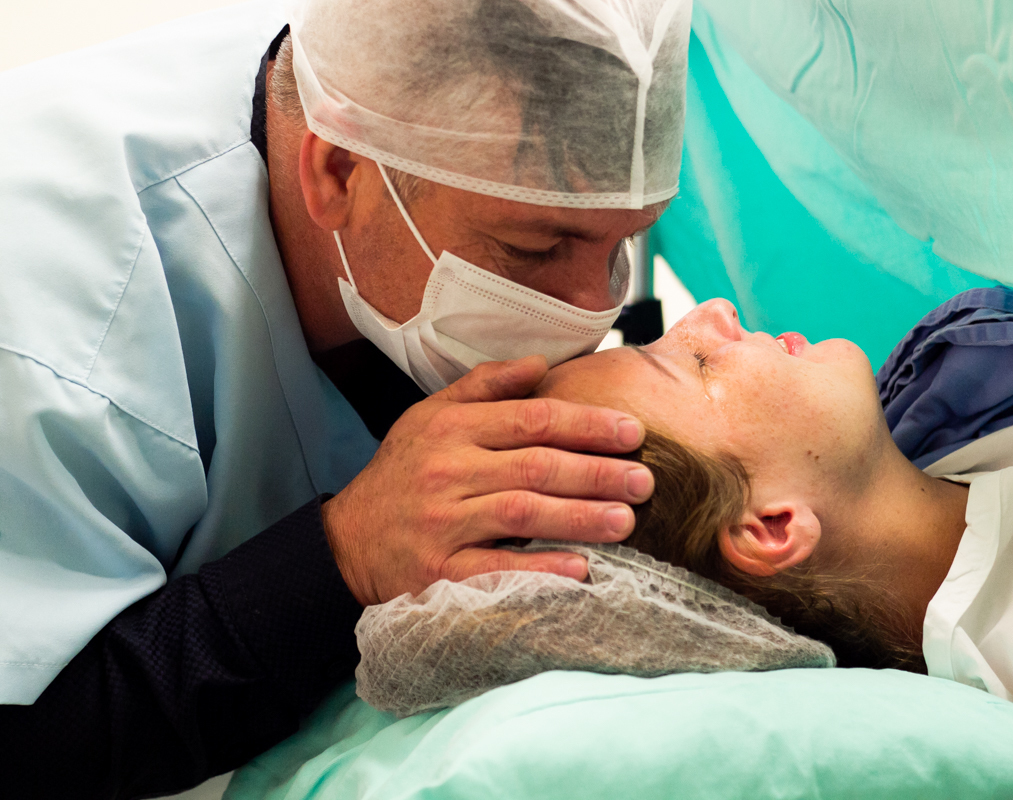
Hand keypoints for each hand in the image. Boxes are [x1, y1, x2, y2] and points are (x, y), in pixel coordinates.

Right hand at [322, 355, 653, 605]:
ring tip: (627, 520)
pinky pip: (496, 567)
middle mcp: (448, 471)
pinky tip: (581, 568)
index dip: (587, 424)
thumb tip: (540, 363)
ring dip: (580, 516)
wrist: (346, 541)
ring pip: (522, 512)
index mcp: (452, 428)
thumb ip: (485, 388)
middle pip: (536, 465)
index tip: (632, 432)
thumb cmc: (402, 475)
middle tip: (645, 480)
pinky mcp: (437, 570)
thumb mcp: (431, 417)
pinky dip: (540, 567)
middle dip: (598, 472)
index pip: (532, 418)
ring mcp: (442, 522)